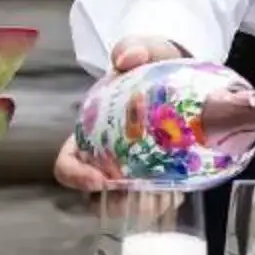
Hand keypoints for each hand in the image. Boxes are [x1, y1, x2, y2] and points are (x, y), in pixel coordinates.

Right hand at [50, 37, 186, 190]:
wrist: (186, 73)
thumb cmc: (153, 64)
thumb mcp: (144, 50)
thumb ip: (133, 48)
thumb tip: (126, 59)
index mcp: (91, 132)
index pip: (68, 163)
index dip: (75, 176)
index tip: (99, 181)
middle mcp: (107, 157)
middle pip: (98, 196)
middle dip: (117, 202)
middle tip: (140, 194)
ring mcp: (135, 171)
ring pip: (130, 204)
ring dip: (145, 206)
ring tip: (166, 194)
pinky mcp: (163, 179)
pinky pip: (159, 201)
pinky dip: (168, 200)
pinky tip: (181, 188)